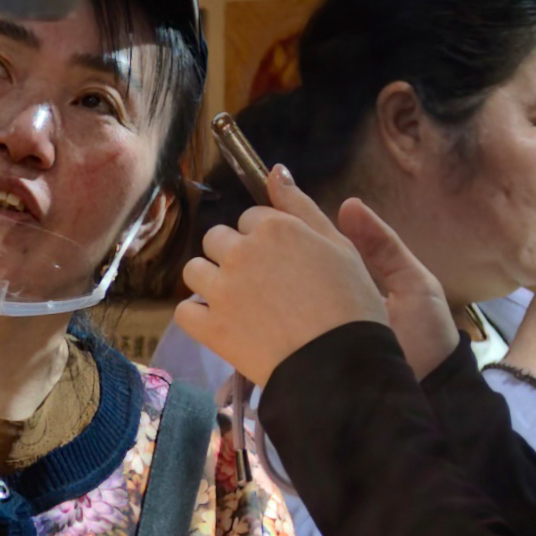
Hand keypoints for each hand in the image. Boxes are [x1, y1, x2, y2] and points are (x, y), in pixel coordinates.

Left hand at [180, 161, 410, 387]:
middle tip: (259, 287)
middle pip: (217, 239)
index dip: (266, 240)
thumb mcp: (338, 246)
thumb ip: (301, 206)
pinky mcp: (210, 328)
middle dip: (233, 257)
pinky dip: (197, 317)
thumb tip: (275, 170)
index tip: (281, 264)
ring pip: (195, 271)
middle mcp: (242, 251)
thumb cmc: (350, 305)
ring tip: (237, 305)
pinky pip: (184, 311)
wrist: (340, 366)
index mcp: (274, 226)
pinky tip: (220, 325)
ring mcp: (222, 290)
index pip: (250, 219)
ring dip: (210, 283)